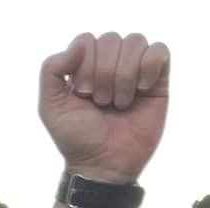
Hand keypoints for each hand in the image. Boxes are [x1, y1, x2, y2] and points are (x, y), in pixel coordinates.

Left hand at [39, 31, 169, 186]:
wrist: (103, 166)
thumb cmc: (77, 139)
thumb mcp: (50, 106)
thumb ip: (51, 70)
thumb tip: (80, 44)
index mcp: (85, 66)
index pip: (87, 40)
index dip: (85, 65)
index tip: (83, 94)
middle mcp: (110, 64)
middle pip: (111, 39)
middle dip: (104, 73)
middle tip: (102, 102)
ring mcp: (135, 71)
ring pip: (135, 42)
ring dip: (124, 75)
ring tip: (120, 102)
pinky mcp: (157, 81)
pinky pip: (159, 51)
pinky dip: (148, 67)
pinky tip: (141, 90)